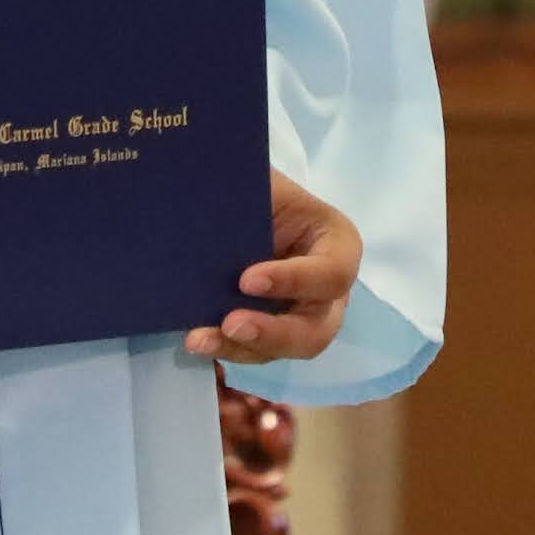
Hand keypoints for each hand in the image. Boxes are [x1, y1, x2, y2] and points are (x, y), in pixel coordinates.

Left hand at [186, 172, 360, 365]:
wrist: (236, 205)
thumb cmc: (257, 188)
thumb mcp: (259, 181)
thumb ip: (250, 190)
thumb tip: (216, 195)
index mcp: (336, 241)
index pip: (332, 271)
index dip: (295, 280)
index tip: (246, 280)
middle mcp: (327, 288)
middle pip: (317, 328)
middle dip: (274, 332)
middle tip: (231, 324)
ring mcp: (302, 315)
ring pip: (284, 349)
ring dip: (243, 349)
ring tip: (199, 339)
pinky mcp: (273, 330)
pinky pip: (256, 352)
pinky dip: (226, 350)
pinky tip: (198, 340)